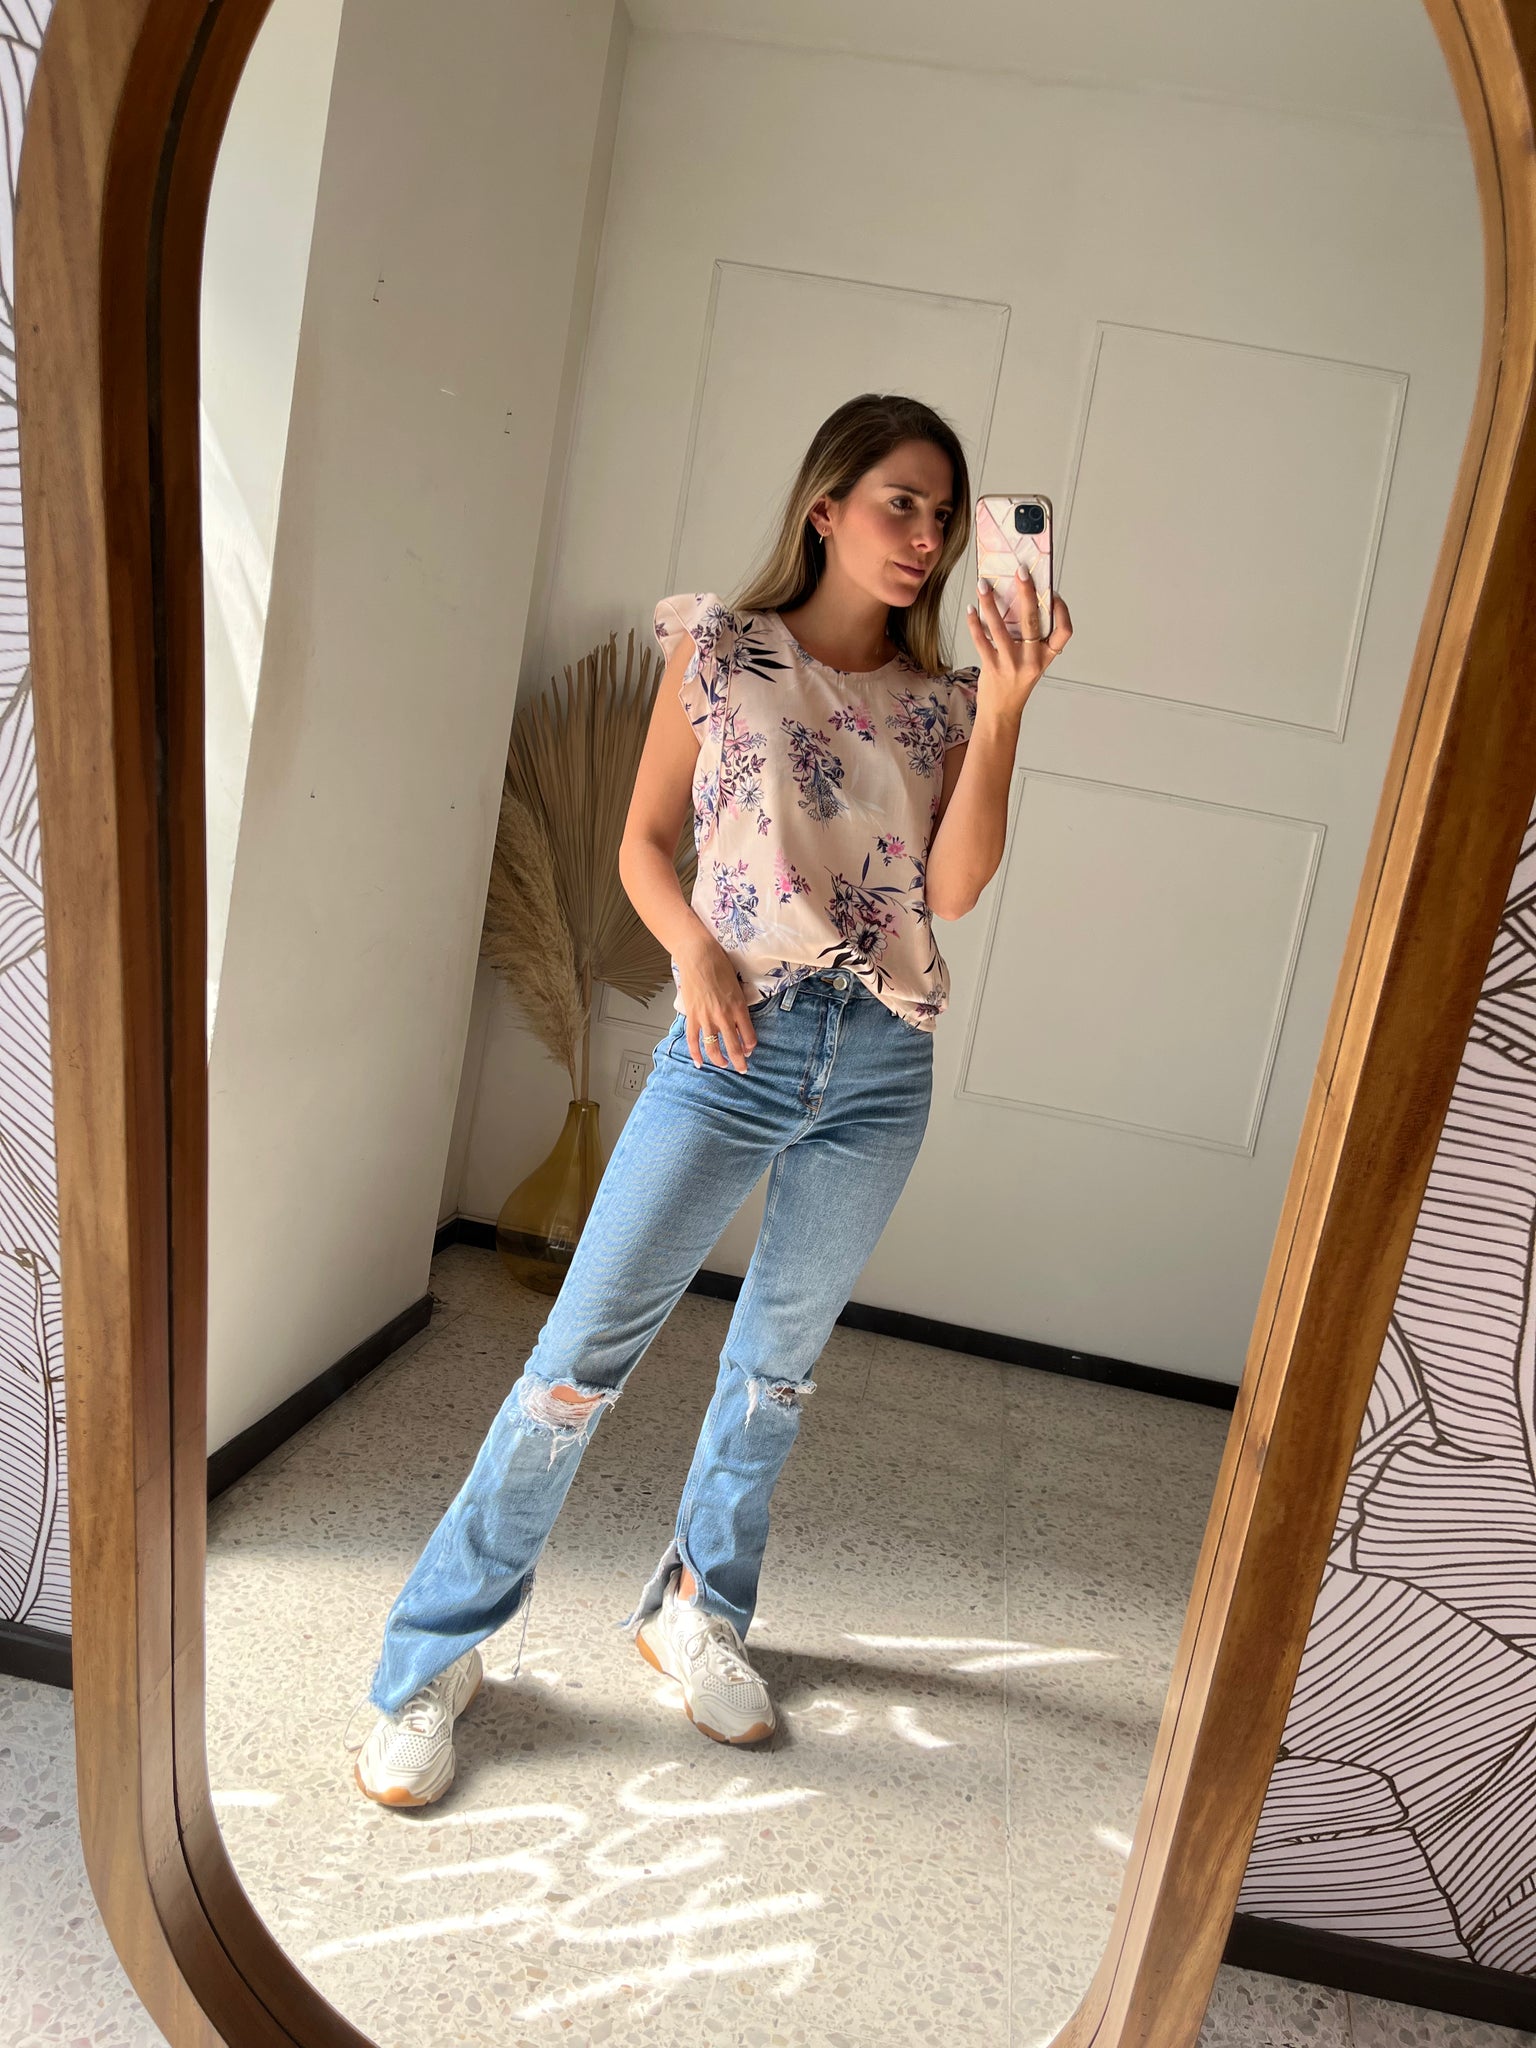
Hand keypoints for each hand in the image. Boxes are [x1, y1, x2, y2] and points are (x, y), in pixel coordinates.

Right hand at [675, 933, 758, 1071]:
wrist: (699, 956)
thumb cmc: (720, 966)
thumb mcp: (737, 987)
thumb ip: (739, 1006)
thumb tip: (739, 1022)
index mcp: (739, 1008)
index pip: (749, 1036)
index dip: (750, 1047)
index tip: (750, 1050)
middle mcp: (724, 1016)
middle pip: (734, 1047)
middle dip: (740, 1062)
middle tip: (743, 1069)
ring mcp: (707, 1018)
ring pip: (714, 1048)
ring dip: (720, 1060)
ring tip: (724, 1065)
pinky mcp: (692, 1016)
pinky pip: (693, 1041)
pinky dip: (696, 1054)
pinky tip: (699, 1063)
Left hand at [965, 572, 1072, 720]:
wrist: (1001, 712)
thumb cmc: (1016, 683)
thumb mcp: (1032, 662)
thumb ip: (1031, 638)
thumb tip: (1020, 601)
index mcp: (1046, 657)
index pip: (1064, 633)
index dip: (1062, 611)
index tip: (1053, 593)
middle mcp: (1031, 660)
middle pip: (1032, 621)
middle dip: (1026, 592)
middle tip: (1020, 572)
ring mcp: (1011, 664)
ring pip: (1000, 627)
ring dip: (990, 603)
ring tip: (983, 585)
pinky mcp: (992, 667)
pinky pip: (981, 639)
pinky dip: (974, 622)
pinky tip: (970, 609)